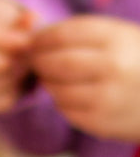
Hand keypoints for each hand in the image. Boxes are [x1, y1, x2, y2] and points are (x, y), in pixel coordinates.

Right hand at [0, 0, 36, 115]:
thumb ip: (25, 21)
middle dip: (1, 63)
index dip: (4, 39)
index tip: (27, 43)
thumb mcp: (18, 20)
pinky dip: (6, 97)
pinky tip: (17, 85)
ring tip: (23, 73)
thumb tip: (31, 18)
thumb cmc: (11, 30)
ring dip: (5, 81)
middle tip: (24, 62)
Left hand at [30, 16, 139, 140]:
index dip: (40, 38)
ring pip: (56, 88)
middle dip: (39, 61)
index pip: (59, 35)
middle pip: (52, 62)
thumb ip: (77, 33)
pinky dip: (64, 102)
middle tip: (37, 61)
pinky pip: (66, 110)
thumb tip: (28, 34)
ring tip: (57, 78)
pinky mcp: (103, 123)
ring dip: (49, 83)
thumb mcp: (119, 36)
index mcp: (116, 38)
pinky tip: (75, 95)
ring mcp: (108, 97)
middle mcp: (113, 66)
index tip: (35, 41)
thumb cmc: (137, 61)